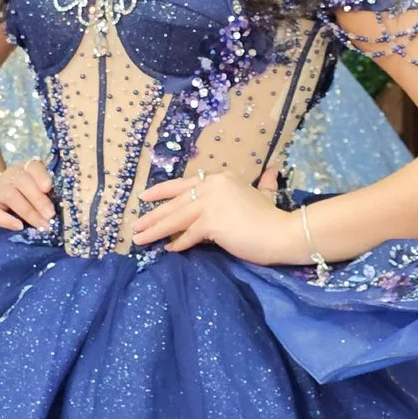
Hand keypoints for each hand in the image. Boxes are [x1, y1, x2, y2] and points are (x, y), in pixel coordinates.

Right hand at [0, 159, 54, 231]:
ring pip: (11, 196)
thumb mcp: (27, 192)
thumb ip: (42, 196)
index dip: (41, 175)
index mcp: (22, 171)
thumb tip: (57, 214)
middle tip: (51, 216)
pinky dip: (7, 220)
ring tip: (41, 224)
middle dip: (39, 199)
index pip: (33, 166)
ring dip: (29, 211)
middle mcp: (8, 178)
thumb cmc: (12, 198)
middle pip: (23, 182)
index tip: (49, 188)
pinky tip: (19, 227)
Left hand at [132, 169, 304, 261]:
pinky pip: (188, 236)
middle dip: (152, 216)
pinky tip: (168, 250)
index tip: (144, 197)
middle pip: (175, 203)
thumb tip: (273, 169)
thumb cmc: (272, 216)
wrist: (282, 232)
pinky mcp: (212, 223)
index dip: (161, 192)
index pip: (183, 184)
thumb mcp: (264, 194)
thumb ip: (264, 182)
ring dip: (155, 230)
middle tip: (135, 226)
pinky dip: (178, 244)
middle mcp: (212, 186)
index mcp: (220, 179)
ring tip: (140, 239)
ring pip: (176, 219)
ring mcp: (211, 204)